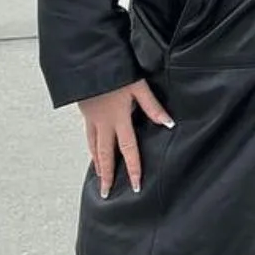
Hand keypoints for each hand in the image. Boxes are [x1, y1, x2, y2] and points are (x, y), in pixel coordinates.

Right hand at [78, 79, 173, 197]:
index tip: (134, 186)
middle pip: (105, 155)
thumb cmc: (115, 71)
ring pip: (94, 147)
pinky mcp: (85, 113)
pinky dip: (91, 148)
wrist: (88, 61)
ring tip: (100, 178)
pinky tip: (93, 152)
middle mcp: (104, 123)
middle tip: (106, 193)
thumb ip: (152, 106)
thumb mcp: (138, 86)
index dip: (133, 168)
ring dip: (98, 164)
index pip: (128, 149)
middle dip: (107, 176)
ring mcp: (92, 119)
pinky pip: (88, 137)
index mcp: (119, 118)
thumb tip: (168, 123)